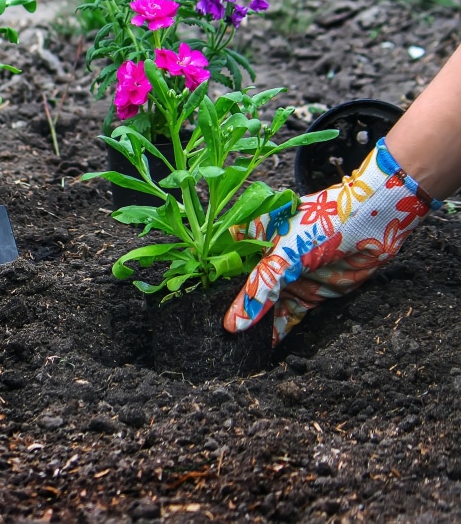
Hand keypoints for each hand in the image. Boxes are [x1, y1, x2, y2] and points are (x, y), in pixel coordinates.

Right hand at [224, 138, 440, 344]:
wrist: (377, 222)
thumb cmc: (324, 222)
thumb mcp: (284, 254)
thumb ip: (258, 290)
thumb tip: (233, 325)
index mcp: (249, 236)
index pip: (221, 267)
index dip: (208, 289)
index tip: (193, 313)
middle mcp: (264, 258)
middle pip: (241, 290)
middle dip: (230, 312)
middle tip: (212, 338)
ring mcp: (285, 277)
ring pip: (263, 307)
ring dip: (253, 327)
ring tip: (234, 349)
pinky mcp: (306, 293)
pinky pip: (286, 317)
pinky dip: (277, 333)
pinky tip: (262, 350)